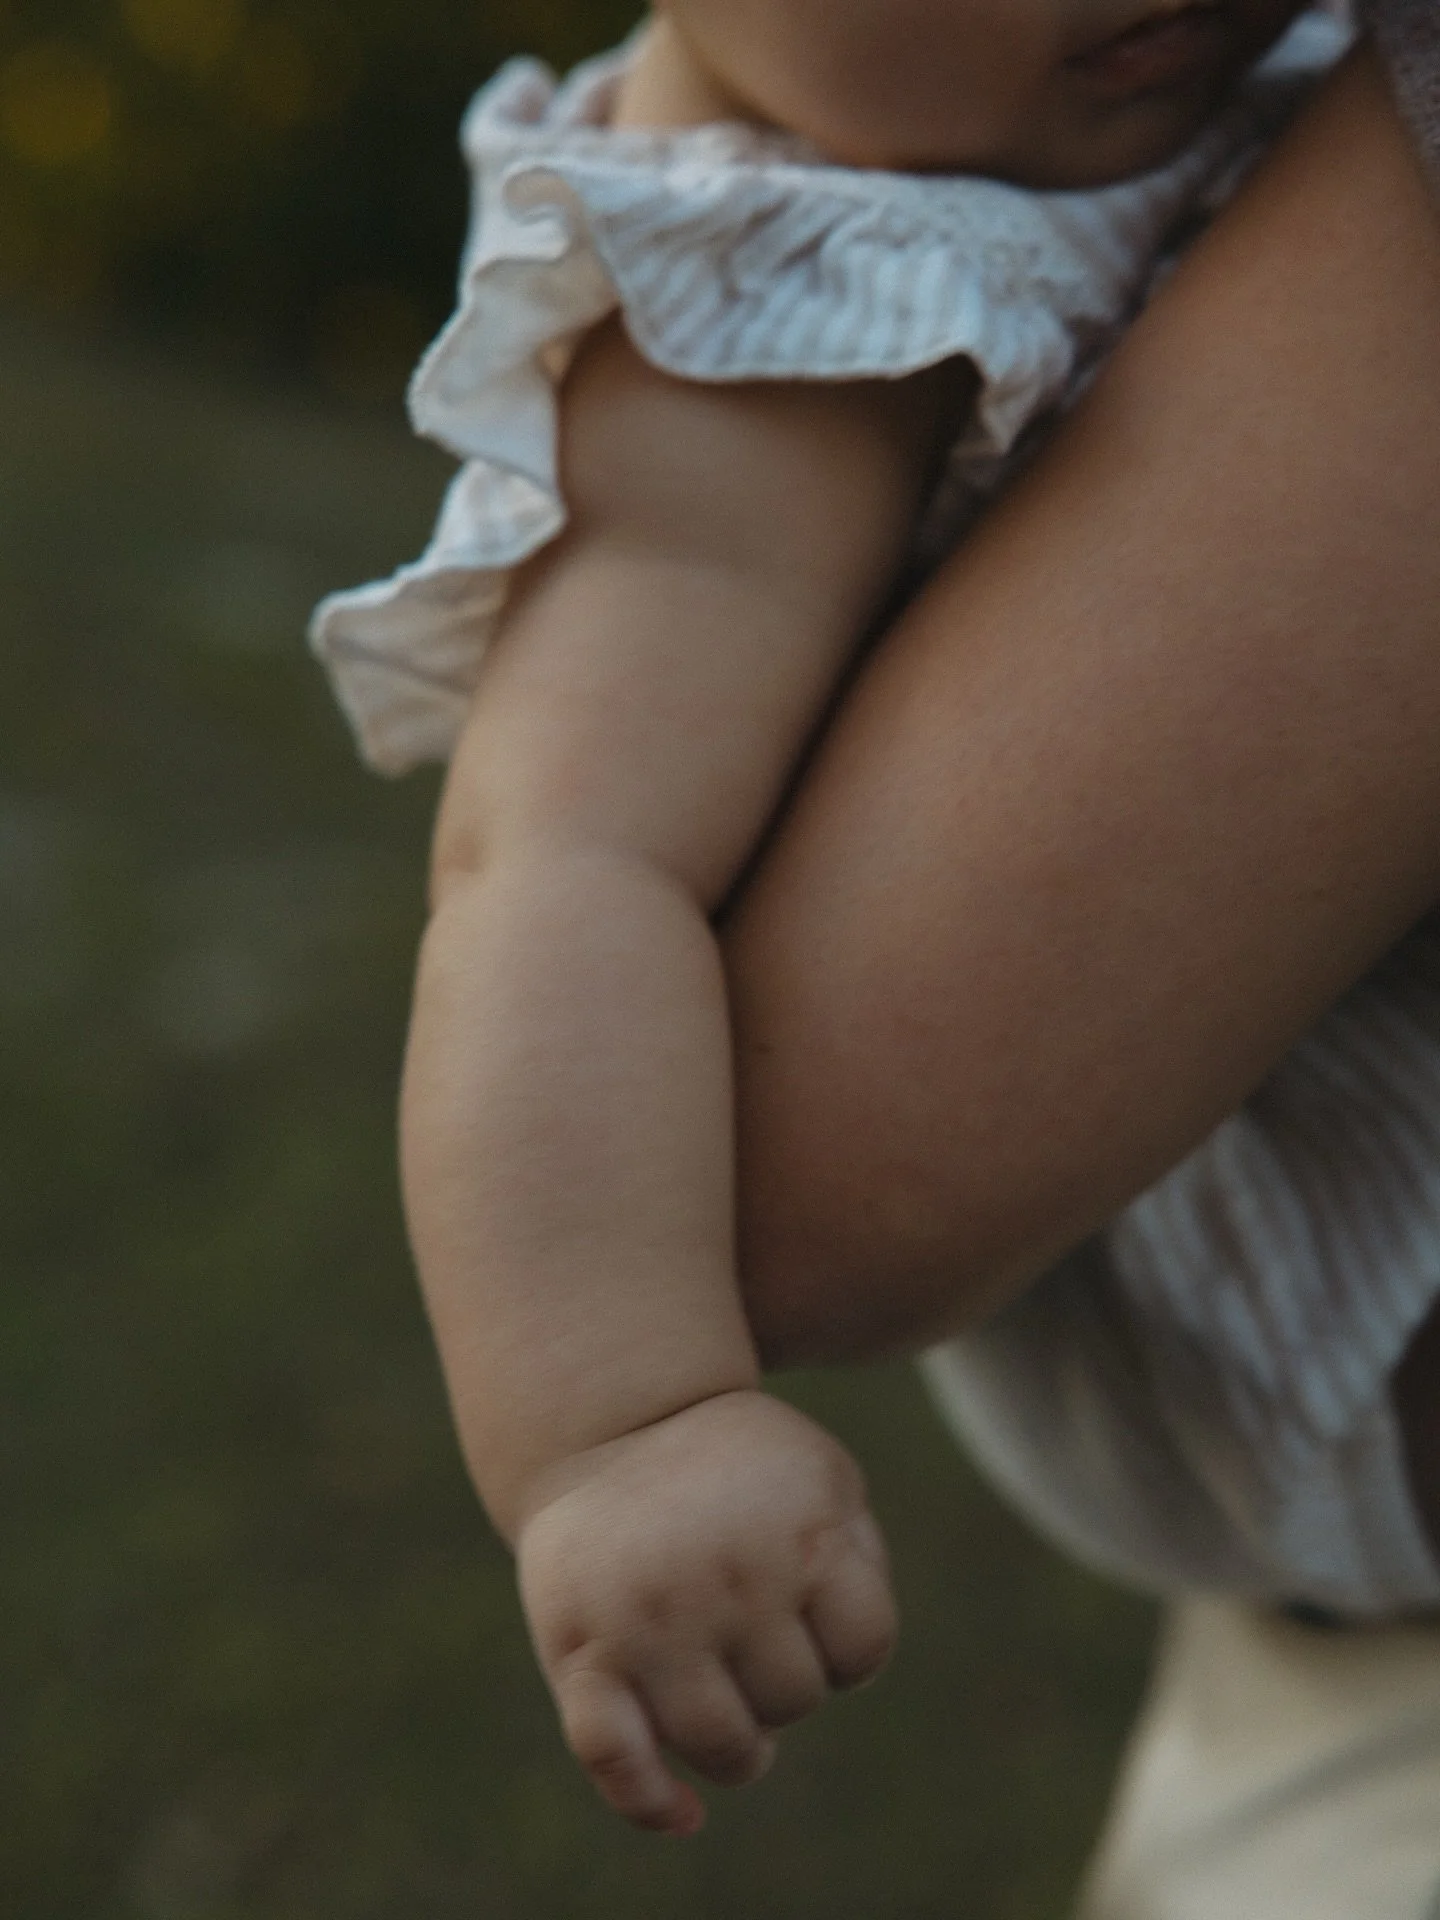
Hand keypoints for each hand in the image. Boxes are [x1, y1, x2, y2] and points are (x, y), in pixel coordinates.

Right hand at [515, 1390, 895, 1835]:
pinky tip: (683, 1813)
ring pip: (723, 1743)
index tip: (810, 1607)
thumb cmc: (735, 1465)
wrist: (611, 1420)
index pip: (863, 1649)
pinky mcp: (581, 1647)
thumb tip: (848, 1681)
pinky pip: (614, 1757)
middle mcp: (727, 1577)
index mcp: (799, 1534)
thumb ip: (859, 1567)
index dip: (846, 1645)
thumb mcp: (820, 1480)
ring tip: (722, 1698)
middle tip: (749, 1630)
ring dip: (738, 1743)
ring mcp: (650, 1617)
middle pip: (794, 1697)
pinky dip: (650, 1800)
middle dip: (784, 1680)